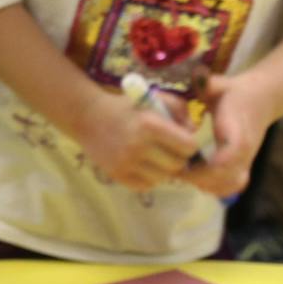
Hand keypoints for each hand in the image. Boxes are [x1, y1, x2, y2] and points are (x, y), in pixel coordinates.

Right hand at [69, 84, 199, 191]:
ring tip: (155, 158)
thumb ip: (180, 109)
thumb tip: (194, 130)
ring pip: (163, 178)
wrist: (87, 116)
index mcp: (149, 125)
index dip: (189, 144)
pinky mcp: (117, 174)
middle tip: (169, 151)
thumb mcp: (154, 98)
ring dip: (163, 169)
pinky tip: (143, 166)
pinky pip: (146, 185)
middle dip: (178, 158)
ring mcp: (125, 162)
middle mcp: (137, 145)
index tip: (181, 140)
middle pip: (177, 165)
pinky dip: (149, 178)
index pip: (188, 146)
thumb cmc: (126, 107)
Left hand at [183, 74, 274, 198]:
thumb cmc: (234, 92)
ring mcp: (246, 162)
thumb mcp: (219, 84)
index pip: (230, 156)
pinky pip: (230, 187)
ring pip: (228, 186)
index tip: (183, 164)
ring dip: (204, 184)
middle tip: (173, 168)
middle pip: (226, 178)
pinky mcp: (243, 167)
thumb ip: (207, 82)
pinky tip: (196, 177)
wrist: (261, 99)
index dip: (207, 166)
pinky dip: (213, 188)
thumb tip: (197, 73)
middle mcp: (244, 151)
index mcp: (237, 132)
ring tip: (183, 172)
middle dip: (198, 178)